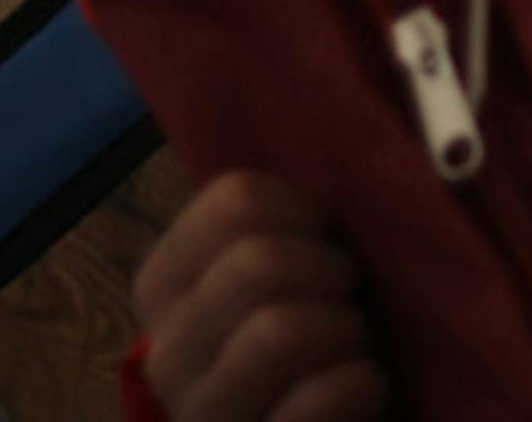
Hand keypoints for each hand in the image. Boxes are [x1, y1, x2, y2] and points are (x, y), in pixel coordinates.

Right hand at [136, 172, 387, 421]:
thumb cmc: (314, 335)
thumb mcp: (287, 268)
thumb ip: (286, 218)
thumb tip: (340, 137)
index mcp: (166, 286)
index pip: (236, 200)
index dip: (305, 211)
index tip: (325, 239)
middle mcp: (167, 353)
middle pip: (258, 264)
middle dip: (330, 273)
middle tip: (347, 299)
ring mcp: (201, 413)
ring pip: (278, 330)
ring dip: (345, 332)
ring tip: (352, 348)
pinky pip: (316, 399)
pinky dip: (360, 384)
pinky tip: (364, 387)